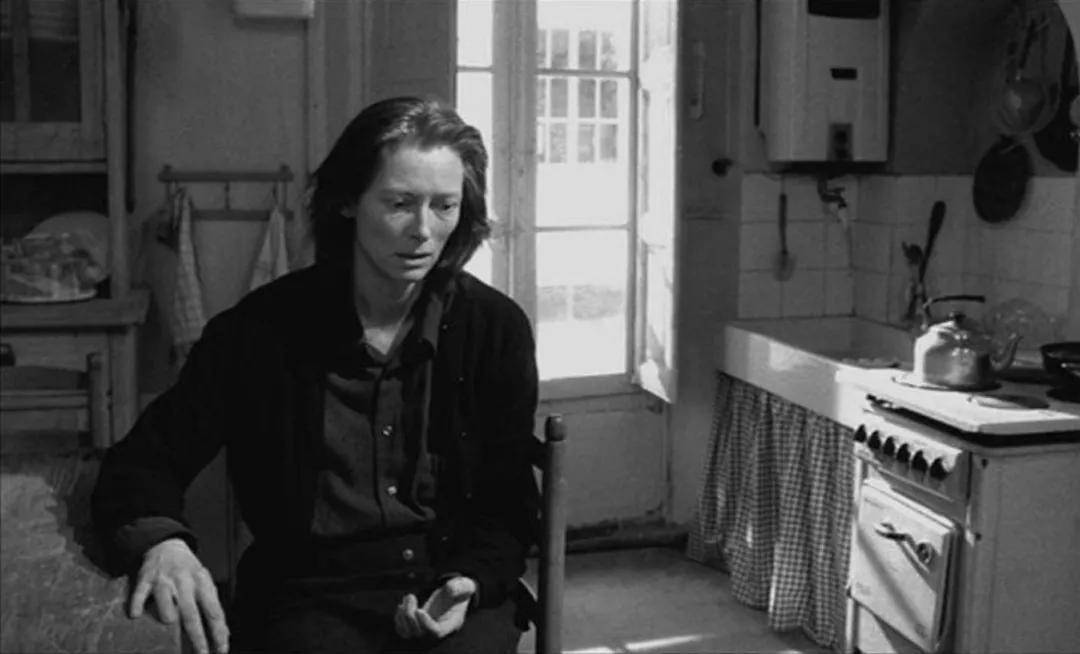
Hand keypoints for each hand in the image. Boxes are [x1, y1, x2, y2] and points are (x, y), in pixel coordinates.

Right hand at [130, 538, 228, 653]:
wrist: (167, 546)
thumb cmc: (188, 572)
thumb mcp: (204, 584)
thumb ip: (211, 607)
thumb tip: (224, 635)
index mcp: (203, 583)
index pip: (214, 611)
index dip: (218, 632)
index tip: (221, 649)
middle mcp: (185, 582)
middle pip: (191, 612)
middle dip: (197, 636)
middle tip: (202, 653)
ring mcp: (164, 580)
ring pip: (166, 601)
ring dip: (168, 615)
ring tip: (169, 625)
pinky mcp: (145, 579)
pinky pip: (140, 593)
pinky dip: (136, 604)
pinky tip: (134, 615)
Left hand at [393, 576, 476, 639]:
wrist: (454, 594)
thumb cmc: (460, 590)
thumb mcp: (464, 586)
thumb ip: (460, 587)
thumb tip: (450, 589)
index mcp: (451, 623)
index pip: (437, 632)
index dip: (426, 624)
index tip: (419, 610)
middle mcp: (437, 630)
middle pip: (419, 634)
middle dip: (410, 616)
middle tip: (411, 596)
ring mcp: (425, 629)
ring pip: (408, 633)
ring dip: (402, 617)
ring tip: (408, 598)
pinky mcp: (417, 626)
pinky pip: (403, 630)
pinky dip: (399, 619)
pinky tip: (402, 605)